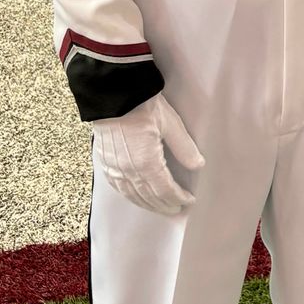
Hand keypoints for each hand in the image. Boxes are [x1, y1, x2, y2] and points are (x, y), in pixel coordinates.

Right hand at [92, 92, 204, 215]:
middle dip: (165, 205)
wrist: (113, 94)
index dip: (178, 198)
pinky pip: (118, 188)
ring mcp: (115, 168)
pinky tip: (136, 197)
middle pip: (149, 197)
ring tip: (160, 208)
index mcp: (146, 163)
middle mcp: (128, 171)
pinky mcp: (105, 163)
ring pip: (133, 195)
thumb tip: (198, 165)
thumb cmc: (143, 106)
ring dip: (148, 204)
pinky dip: (130, 196)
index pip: (165, 190)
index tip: (189, 201)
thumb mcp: (170, 123)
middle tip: (177, 210)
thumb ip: (184, 147)